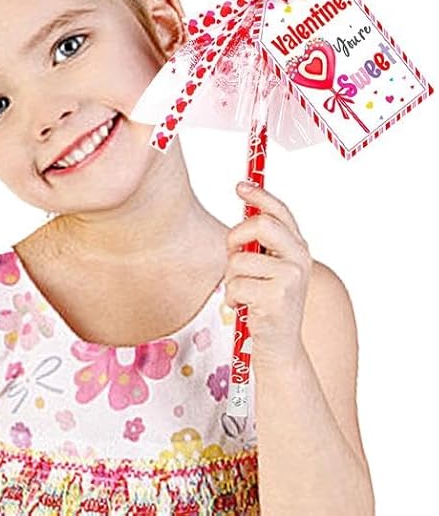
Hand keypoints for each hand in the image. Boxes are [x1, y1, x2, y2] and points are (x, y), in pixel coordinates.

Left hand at [224, 182, 311, 369]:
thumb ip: (262, 240)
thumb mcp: (270, 267)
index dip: (260, 195)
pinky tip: (245, 307)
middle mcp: (300, 260)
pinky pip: (236, 284)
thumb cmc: (267, 301)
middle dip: (236, 237)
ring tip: (245, 293)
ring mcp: (291, 279)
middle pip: (259, 225)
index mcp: (299, 249)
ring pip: (239, 260)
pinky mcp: (276, 299)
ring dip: (232, 278)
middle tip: (233, 253)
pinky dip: (232, 297)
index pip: (280, 212)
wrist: (280, 346)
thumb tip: (245, 201)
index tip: (240, 186)